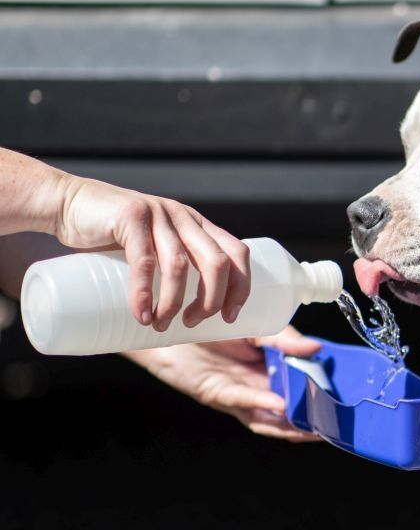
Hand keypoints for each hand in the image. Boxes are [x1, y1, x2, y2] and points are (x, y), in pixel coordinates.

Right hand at [54, 174, 250, 332]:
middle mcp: (184, 217)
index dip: (241, 287)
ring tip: (162, 325)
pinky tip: (143, 314)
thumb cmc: (113, 236)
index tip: (230, 317)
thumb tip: (192, 315)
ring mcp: (159, 214)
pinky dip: (144, 293)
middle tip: (193, 323)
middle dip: (211, 301)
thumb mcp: (155, 246)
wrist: (68, 204)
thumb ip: (174, 265)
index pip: (237, 253)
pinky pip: (145, 262)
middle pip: (217, 263)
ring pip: (180, 266)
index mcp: (198, 225)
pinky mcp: (131, 217)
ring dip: (174, 303)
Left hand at [125, 325, 322, 441]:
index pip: (301, 388)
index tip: (343, 402)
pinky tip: (279, 404)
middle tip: (334, 426)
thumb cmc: (208, 324)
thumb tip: (317, 349)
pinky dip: (261, 404)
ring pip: (267, 418)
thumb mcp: (255, 327)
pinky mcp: (215, 393)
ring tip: (312, 429)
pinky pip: (242, 401)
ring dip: (289, 425)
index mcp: (269, 369)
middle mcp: (255, 386)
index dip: (320, 398)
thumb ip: (284, 339)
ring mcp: (236, 393)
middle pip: (288, 411)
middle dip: (309, 423)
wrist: (166, 321)